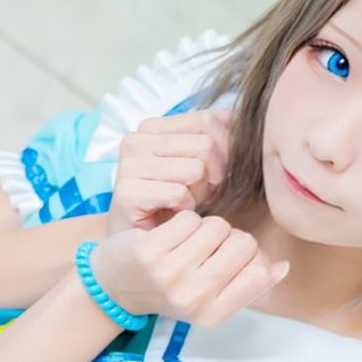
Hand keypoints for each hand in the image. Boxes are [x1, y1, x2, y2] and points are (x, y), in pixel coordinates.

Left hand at [87, 211, 288, 326]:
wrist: (114, 287)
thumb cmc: (168, 288)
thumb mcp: (209, 298)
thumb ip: (248, 285)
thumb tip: (282, 267)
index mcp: (212, 315)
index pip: (259, 271)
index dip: (251, 256)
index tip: (230, 258)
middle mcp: (193, 299)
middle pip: (243, 243)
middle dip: (228, 238)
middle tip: (203, 248)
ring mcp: (171, 276)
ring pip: (217, 226)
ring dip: (204, 227)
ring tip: (184, 242)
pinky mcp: (151, 252)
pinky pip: (190, 218)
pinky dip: (182, 220)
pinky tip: (167, 235)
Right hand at [107, 110, 233, 232]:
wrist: (144, 243)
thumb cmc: (174, 203)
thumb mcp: (197, 163)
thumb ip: (213, 137)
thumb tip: (235, 118)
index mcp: (152, 127)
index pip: (208, 120)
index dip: (225, 149)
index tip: (215, 174)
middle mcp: (136, 140)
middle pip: (206, 145)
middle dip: (214, 175)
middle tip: (201, 194)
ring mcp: (128, 165)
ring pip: (196, 169)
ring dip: (199, 194)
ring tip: (186, 204)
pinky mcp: (127, 192)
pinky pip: (180, 194)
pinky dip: (185, 210)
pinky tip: (174, 215)